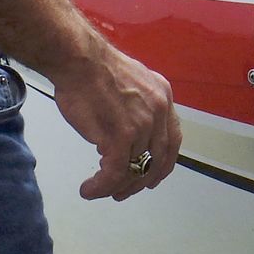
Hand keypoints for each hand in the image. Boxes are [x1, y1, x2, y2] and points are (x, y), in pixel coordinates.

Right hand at [50, 40, 181, 200]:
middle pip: (157, 159)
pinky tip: (89, 188)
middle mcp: (159, 111)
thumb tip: (131, 126)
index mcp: (163, 97)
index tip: (152, 178)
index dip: (163, 163)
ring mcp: (142, 125)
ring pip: (135, 169)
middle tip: (122, 193)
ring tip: (98, 190)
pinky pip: (116, 172)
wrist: (79, 60)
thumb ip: (138, 105)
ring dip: (116, 186)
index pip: (173, 139)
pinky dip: (102, 186)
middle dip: (140, 181)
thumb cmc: (94, 70)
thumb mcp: (132, 83)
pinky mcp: (121, 136)